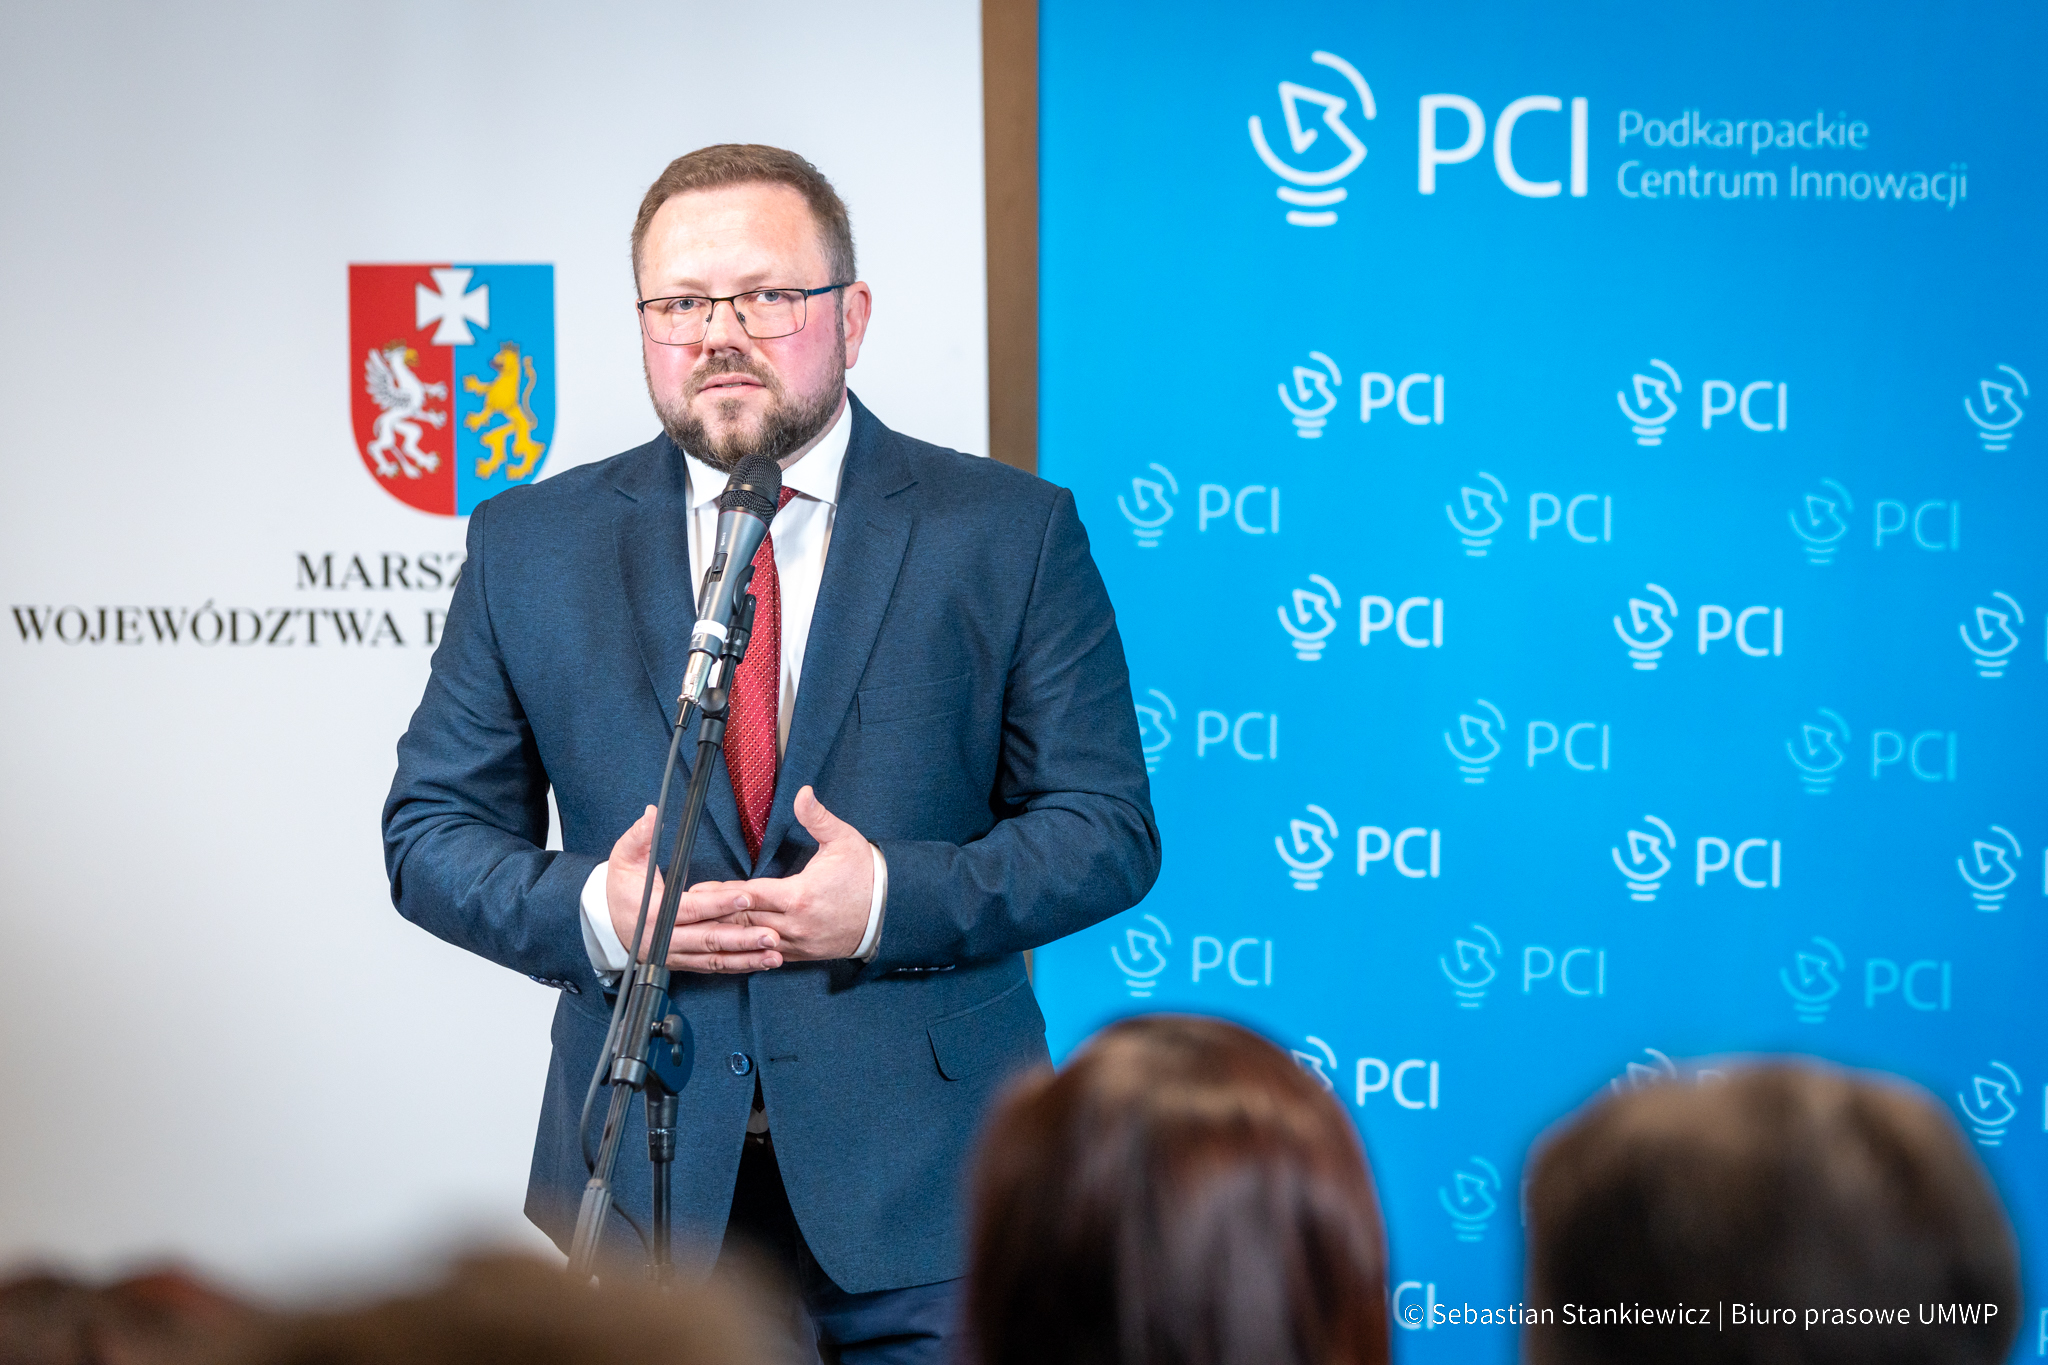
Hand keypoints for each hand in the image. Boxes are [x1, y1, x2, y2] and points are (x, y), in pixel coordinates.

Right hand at [606, 805, 783, 973]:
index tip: (747, 896)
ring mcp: (676, 955)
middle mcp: (665, 940)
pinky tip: (762, 961)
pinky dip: (738, 966)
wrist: (606, 924)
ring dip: (746, 957)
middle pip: (709, 939)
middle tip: (772, 934)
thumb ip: (639, 837)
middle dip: (742, 938)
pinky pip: (713, 966)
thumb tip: (652, 814)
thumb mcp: (623, 858)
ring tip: (775, 954)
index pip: (692, 908)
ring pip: (714, 958)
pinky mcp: (684, 962)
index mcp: (654, 913)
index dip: (720, 903)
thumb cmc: (619, 887)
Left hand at [677, 787, 873, 962]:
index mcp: (799, 896)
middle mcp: (794, 924)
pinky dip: (748, 949)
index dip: (723, 892)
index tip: (699, 889)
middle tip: (688, 910)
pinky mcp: (804, 955)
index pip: (750, 895)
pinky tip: (732, 945)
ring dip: (728, 935)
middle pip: (744, 921)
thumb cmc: (866, 873)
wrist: (891, 911)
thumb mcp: (843, 840)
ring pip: (753, 941)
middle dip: (716, 915)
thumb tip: (802, 792)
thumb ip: (817, 818)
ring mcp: (799, 943)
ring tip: (702, 928)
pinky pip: (769, 954)